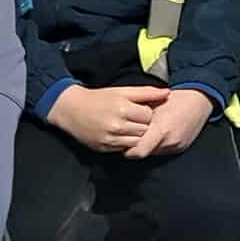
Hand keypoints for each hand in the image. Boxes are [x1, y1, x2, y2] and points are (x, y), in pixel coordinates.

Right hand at [50, 83, 168, 151]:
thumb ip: (146, 92)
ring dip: (135, 135)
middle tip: (131, 118)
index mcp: (123, 109)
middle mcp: (117, 125)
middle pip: (144, 129)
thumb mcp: (122, 91)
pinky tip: (118, 134)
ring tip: (126, 126)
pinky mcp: (104, 148)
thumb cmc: (99, 98)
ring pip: (136, 141)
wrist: (72, 110)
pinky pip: (124, 148)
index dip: (144, 112)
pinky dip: (124, 142)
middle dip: (141, 124)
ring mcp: (110, 139)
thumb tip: (167, 93)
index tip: (136, 109)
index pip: (148, 116)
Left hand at [124, 87, 213, 158]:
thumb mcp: (153, 105)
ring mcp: (177, 146)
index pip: (138, 152)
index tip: (124, 140)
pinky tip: (159, 133)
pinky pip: (164, 150)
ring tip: (149, 131)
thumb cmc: (175, 98)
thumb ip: (138, 119)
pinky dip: (159, 144)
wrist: (199, 99)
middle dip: (138, 146)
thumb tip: (122, 127)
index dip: (128, 149)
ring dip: (148, 145)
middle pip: (145, 153)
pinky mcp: (182, 147)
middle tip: (134, 134)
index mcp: (161, 130)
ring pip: (154, 152)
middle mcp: (170, 142)